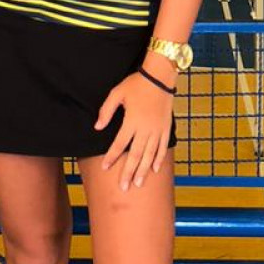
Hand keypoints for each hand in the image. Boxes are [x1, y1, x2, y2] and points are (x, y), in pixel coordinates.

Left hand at [94, 72, 172, 190]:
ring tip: (138, 183)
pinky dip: (159, 159)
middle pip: (136, 155)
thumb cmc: (136, 83)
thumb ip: (106, 111)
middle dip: (128, 172)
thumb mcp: (117, 93)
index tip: (105, 167)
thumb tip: (97, 127)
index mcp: (132, 121)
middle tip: (124, 187)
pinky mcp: (166, 128)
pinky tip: (155, 169)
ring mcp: (157, 130)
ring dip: (144, 170)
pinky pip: (163, 147)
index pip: (119, 144)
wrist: (160, 76)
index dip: (112, 156)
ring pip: (150, 155)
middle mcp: (145, 129)